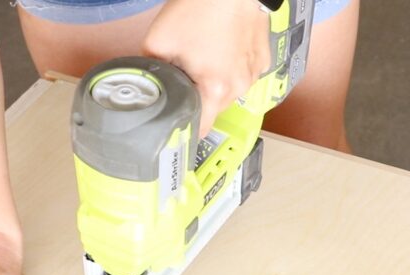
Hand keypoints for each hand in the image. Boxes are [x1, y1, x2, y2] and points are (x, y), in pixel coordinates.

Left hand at [142, 0, 270, 136]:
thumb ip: (150, 71)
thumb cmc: (198, 8)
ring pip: (228, 91)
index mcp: (215, 90)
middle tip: (186, 71)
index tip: (176, 124)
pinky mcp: (263, 60)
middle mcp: (239, 88)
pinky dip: (231, 67)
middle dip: (197, 97)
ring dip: (215, 82)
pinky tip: (222, 46)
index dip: (185, 128)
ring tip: (205, 53)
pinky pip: (242, 74)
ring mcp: (254, 74)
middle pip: (213, 109)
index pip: (201, 129)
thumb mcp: (158, 41)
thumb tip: (146, 86)